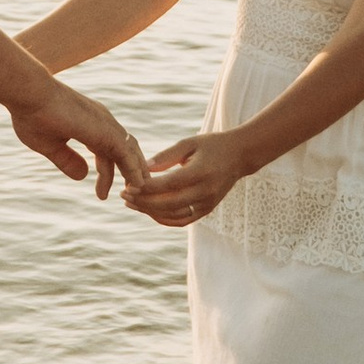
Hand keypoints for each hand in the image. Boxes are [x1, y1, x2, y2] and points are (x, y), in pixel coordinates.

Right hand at [5, 80, 149, 200]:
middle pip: (125, 151)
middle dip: (129, 173)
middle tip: (131, 194)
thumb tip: (83, 176)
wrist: (29, 94)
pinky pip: (127, 155)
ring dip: (135, 174)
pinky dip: (134, 170)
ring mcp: (106, 125)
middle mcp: (102, 123)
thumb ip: (67, 160)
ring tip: (137, 194)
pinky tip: (137, 185)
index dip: (107, 174)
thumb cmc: (33, 115)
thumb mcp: (50, 145)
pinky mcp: (106, 131)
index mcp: (89, 124)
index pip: (107, 152)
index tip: (102, 194)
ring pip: (130, 153)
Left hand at [124, 127, 255, 229]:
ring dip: (150, 212)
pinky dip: (164, 218)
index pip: (168, 185)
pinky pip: (182, 220)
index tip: (127, 186)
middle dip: (143, 202)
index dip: (146, 188)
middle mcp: (205, 192)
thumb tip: (143, 168)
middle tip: (124, 196)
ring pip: (173, 215)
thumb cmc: (212, 145)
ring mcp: (207, 204)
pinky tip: (149, 210)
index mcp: (200, 172)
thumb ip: (167, 156)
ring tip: (131, 203)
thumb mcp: (189, 143)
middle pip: (168, 204)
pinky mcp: (207, 210)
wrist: (240, 156)